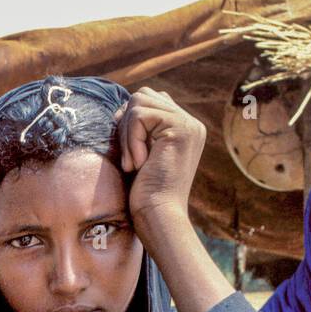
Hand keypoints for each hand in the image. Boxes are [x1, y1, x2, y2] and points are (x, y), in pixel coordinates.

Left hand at [116, 87, 206, 218]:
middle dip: (126, 124)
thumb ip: (138, 130)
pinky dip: (131, 139)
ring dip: (127, 133)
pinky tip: (138, 164)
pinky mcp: (180, 129)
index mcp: (184, 129)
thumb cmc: (146, 193)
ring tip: (133, 164)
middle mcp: (191, 123)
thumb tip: (119, 109)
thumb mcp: (140, 154)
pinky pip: (140, 115)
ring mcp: (189, 124)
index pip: (150, 101)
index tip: (126, 151)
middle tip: (129, 159)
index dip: (129, 121)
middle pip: (144, 96)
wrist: (159, 216)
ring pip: (140, 102)